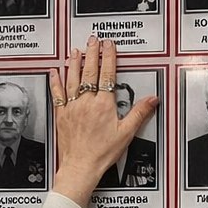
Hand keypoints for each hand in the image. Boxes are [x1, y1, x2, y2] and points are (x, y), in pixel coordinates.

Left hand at [48, 37, 158, 205]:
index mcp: (103, 105)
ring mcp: (72, 107)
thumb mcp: (126, 133)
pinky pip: (58, 94)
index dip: (108, 57)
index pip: (107, 75)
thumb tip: (152, 100)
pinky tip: (55, 72)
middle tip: (93, 40)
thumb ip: (139, 113)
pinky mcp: (62, 115)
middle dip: (92, 53)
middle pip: (89, 72)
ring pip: (72, 79)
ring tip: (76, 50)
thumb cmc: (102, 153)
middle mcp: (86, 102)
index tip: (109, 45)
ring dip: (74, 63)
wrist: (81, 166)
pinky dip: (56, 81)